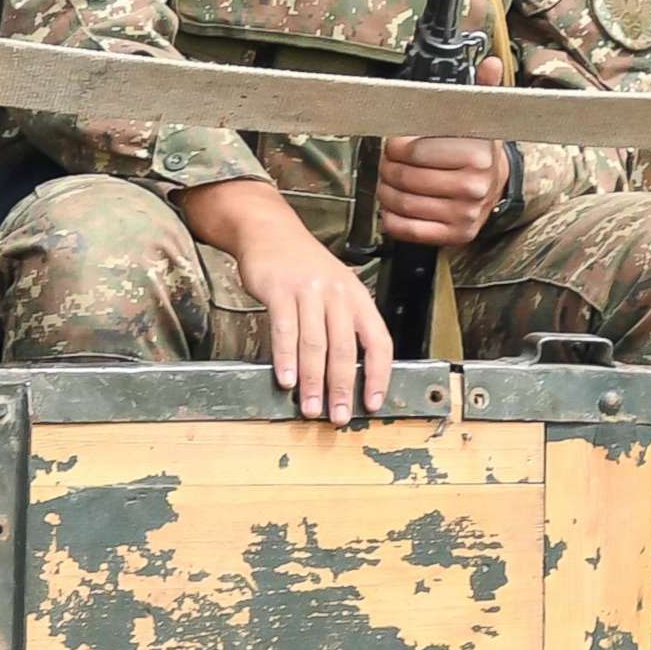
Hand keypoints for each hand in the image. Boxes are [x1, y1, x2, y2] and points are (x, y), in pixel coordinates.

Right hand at [182, 178, 392, 423]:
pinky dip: (286, 358)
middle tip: (337, 417)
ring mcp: (309, 290)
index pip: (378, 341)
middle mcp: (338, 293)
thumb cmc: (305, 268)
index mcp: (357, 298)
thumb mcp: (336, 290)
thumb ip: (342, 326)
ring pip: (315, 343)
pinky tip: (286, 380)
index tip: (372, 402)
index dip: (379, 375)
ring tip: (310, 408)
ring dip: (313, 381)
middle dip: (342, 388)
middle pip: (345, 348)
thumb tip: (346, 377)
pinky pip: (286, 329)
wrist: (271, 232)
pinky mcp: (280, 289)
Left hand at [378, 56, 508, 246]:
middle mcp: (474, 187)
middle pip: (404, 177)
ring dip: (386, 191)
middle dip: (387, 167)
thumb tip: (491, 63)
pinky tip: (394, 206)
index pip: (414, 151)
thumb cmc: (478, 149)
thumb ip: (481, 90)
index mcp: (477, 154)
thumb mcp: (480, 117)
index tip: (397, 142)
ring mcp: (464, 215)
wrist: (497, 186)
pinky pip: (408, 230)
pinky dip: (392, 218)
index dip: (396, 145)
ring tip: (389, 181)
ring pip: (401, 203)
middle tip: (389, 161)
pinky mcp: (456, 235)